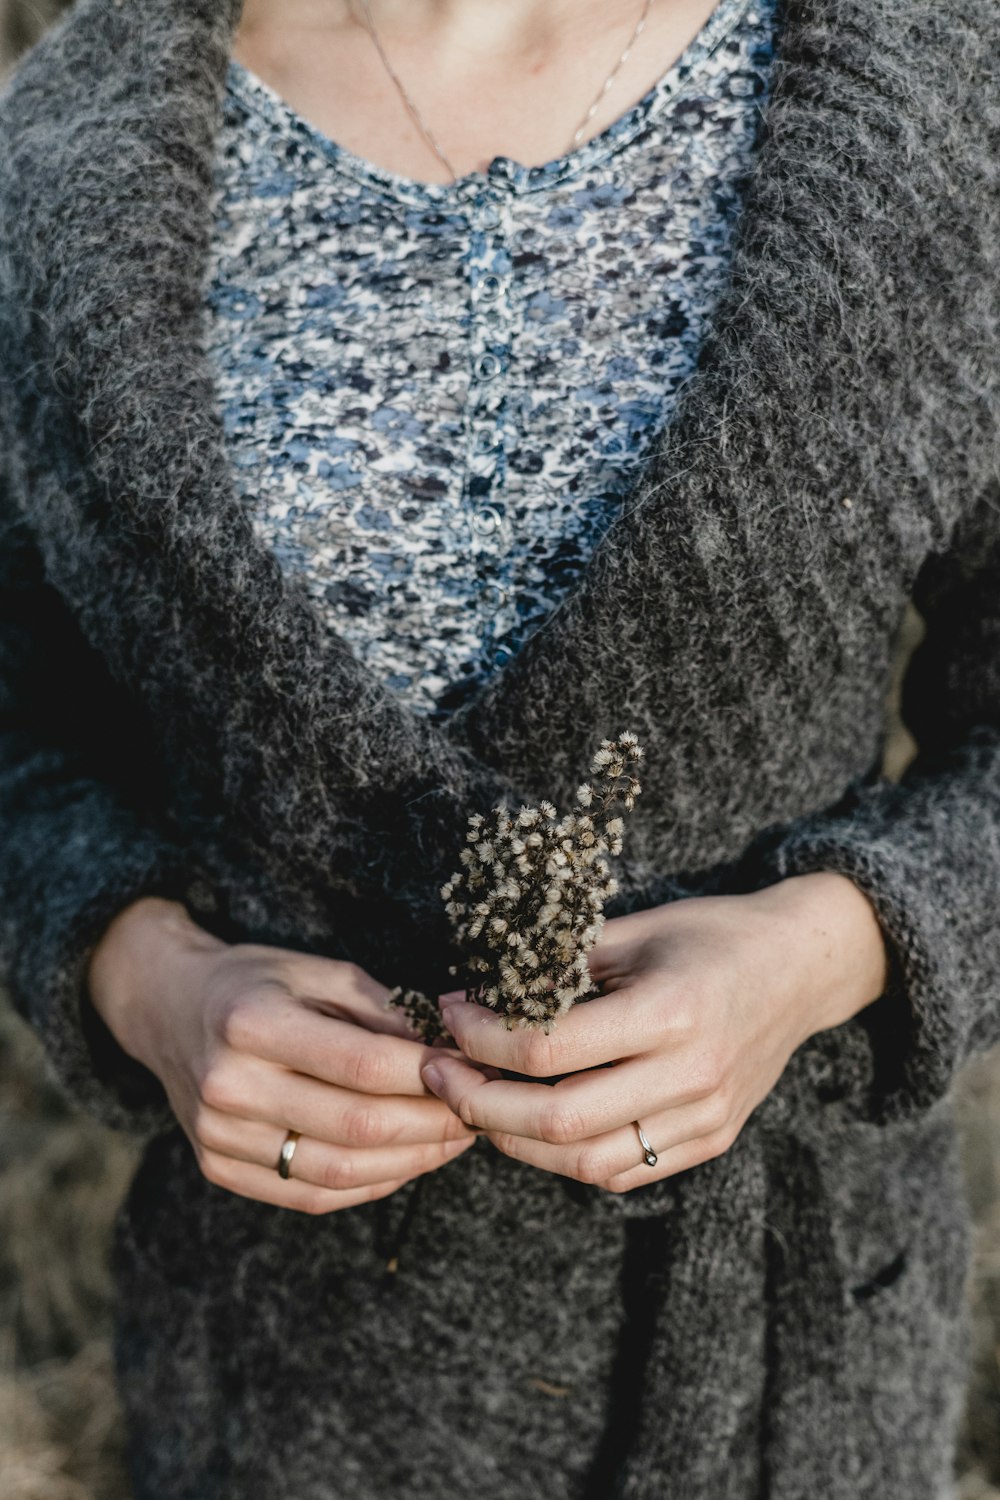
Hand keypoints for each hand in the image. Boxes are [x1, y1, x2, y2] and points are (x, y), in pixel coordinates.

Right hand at [87, 897, 476, 1212]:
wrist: (167, 1008)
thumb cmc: (255, 982)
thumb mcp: (318, 970)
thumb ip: (383, 1010)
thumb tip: (454, 1046)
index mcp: (251, 1022)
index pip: (361, 1064)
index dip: (427, 1074)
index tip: (471, 1069)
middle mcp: (228, 1085)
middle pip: (356, 1125)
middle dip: (432, 1123)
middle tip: (478, 1111)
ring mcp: (218, 1136)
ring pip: (339, 1170)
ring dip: (412, 1161)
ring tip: (454, 1138)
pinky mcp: (220, 1168)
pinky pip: (311, 1195)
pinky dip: (372, 1183)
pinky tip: (408, 1161)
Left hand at [419, 874, 889, 1194]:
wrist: (803, 968)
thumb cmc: (712, 934)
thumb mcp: (637, 929)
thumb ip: (563, 965)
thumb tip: (481, 992)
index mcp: (669, 1012)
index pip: (548, 1048)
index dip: (481, 1038)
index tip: (449, 1015)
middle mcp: (690, 1075)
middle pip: (557, 1120)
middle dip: (477, 1101)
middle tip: (437, 1074)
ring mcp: (705, 1117)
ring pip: (586, 1162)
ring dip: (515, 1139)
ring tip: (476, 1103)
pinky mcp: (711, 1139)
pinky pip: (623, 1170)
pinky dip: (566, 1158)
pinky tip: (533, 1125)